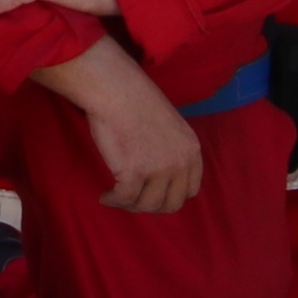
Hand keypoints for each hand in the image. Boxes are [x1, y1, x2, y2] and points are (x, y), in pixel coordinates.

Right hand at [33, 42, 205, 212]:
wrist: (117, 90)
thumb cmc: (137, 100)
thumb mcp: (170, 126)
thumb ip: (172, 150)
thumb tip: (161, 174)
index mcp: (192, 150)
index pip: (191, 190)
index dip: (171, 195)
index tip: (154, 192)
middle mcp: (180, 163)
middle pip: (171, 204)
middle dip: (151, 206)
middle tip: (134, 199)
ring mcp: (158, 170)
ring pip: (147, 205)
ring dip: (130, 205)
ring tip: (116, 197)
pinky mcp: (134, 173)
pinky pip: (125, 199)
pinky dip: (113, 201)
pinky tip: (105, 196)